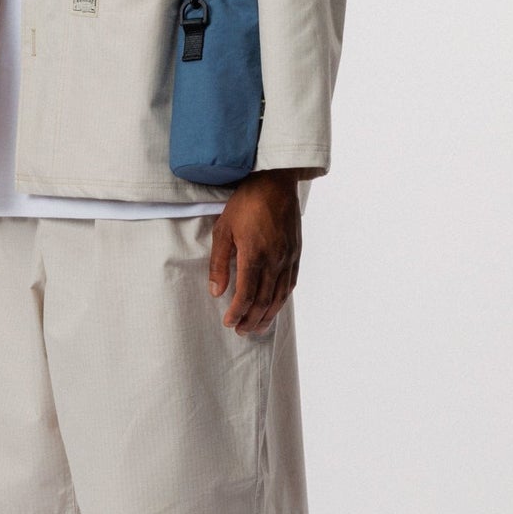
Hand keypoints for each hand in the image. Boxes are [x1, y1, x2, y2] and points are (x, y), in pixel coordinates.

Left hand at [208, 169, 302, 334]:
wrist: (275, 182)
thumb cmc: (246, 202)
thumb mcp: (223, 229)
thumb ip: (219, 263)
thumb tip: (216, 291)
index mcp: (255, 254)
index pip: (246, 294)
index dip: (237, 312)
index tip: (228, 323)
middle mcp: (275, 260)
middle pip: (264, 300)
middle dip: (251, 319)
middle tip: (241, 331)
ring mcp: (288, 257)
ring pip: (279, 296)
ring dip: (268, 315)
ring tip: (257, 327)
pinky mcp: (296, 252)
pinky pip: (290, 283)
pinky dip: (282, 299)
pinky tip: (274, 306)